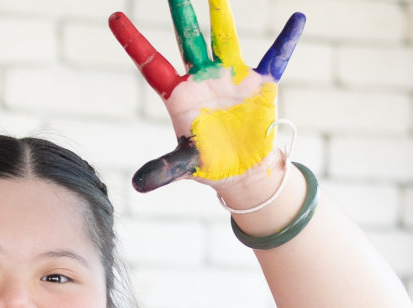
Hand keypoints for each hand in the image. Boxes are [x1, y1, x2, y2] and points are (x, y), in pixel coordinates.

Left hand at [109, 2, 306, 192]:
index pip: (150, 63)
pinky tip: (297, 19)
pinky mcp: (260, 85)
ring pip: (224, 38)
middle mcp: (202, 79)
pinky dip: (287, 40)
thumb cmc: (209, 165)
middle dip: (181, 15)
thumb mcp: (185, 166)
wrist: (243, 171)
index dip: (133, 41)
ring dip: (221, 15)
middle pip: (188, 40)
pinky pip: (276, 57)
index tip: (114, 17)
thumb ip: (164, 169)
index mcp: (178, 96)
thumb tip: (139, 186)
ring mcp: (230, 78)